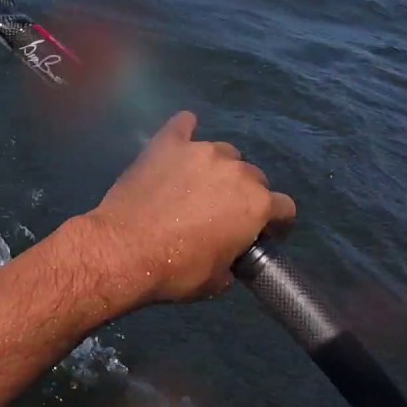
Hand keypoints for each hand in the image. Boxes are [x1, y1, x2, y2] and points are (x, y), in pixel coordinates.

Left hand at [86, 111, 295, 306]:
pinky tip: (181, 136)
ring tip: (194, 185)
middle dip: (243, 194)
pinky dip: (184, 130)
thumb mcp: (217, 280)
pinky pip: (182, 125)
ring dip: (216, 168)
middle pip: (253, 177)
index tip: (260, 232)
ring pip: (222, 152)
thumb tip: (228, 256)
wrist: (123, 251)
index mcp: (256, 204)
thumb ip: (233, 260)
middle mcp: (235, 170)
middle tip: (219, 212)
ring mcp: (200, 152)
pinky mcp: (166, 144)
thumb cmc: (176, 271)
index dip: (274, 223)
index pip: (283, 207)